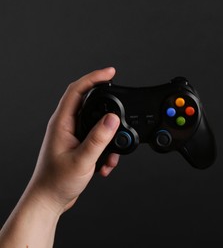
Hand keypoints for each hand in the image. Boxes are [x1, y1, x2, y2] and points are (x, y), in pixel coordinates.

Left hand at [26, 67, 120, 212]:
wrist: (49, 200)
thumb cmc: (57, 182)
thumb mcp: (82, 159)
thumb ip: (99, 139)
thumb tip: (113, 119)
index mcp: (62, 123)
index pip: (77, 90)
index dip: (94, 78)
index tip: (110, 72)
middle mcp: (66, 126)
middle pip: (89, 102)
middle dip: (107, 102)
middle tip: (121, 97)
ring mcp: (73, 136)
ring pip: (97, 124)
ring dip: (109, 136)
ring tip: (111, 154)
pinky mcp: (79, 146)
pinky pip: (98, 139)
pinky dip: (107, 150)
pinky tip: (105, 164)